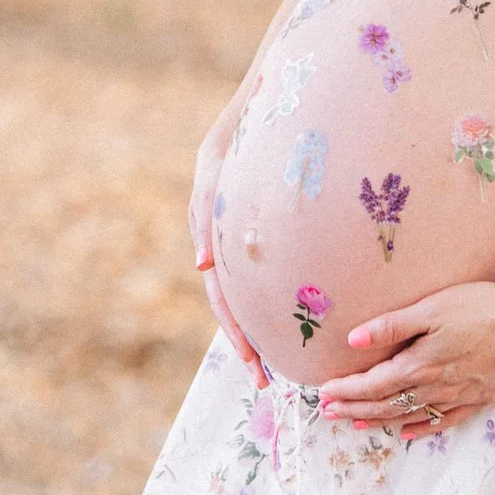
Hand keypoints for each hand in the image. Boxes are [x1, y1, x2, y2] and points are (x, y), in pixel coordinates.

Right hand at [190, 121, 265, 388]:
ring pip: (252, 298)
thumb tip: (200, 267)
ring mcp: (243, 245)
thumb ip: (204, 216)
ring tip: (278, 363)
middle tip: (266, 382)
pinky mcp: (265, 233)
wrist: (256, 111)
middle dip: (249, 347)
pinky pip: (269, 274)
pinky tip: (293, 319)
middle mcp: (227, 252)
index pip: (225, 302)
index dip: (238, 335)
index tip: (254, 364)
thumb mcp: (211, 173)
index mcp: (213, 244)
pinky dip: (276, 300)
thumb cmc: (232, 141)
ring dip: (262, 331)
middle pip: (237, 310)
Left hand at [315, 280, 494, 439]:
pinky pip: (443, 421)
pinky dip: (421, 429)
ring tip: (355, 423)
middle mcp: (436, 387)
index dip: (346, 390)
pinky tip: (407, 432)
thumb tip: (352, 340)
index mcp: (421, 364)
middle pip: (386, 404)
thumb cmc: (482, 307)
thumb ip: (392, 326)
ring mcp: (458, 396)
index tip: (323, 393)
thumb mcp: (433, 308)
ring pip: (410, 416)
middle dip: (354, 408)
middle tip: (328, 411)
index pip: (373, 384)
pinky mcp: (478, 399)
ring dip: (379, 420)